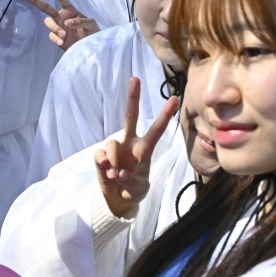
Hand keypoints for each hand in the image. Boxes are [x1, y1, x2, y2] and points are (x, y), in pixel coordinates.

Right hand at [22, 0, 98, 50]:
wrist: (90, 48)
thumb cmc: (92, 33)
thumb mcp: (91, 24)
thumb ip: (81, 21)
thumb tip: (67, 22)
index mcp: (70, 10)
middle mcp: (61, 17)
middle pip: (45, 7)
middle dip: (35, 0)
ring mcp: (58, 27)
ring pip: (48, 22)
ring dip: (54, 28)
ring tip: (63, 35)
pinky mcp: (57, 38)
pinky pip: (51, 36)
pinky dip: (56, 39)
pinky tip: (62, 42)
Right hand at [94, 77, 178, 217]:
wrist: (117, 197)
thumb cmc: (134, 189)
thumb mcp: (139, 190)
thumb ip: (132, 183)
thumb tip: (119, 173)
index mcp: (144, 149)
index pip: (157, 129)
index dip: (165, 115)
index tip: (175, 98)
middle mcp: (130, 143)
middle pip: (130, 116)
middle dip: (133, 97)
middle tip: (135, 79)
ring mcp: (115, 148)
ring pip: (112, 142)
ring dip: (113, 158)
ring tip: (115, 175)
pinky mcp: (101, 156)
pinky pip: (100, 154)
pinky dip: (103, 163)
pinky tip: (107, 172)